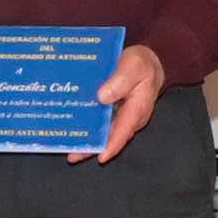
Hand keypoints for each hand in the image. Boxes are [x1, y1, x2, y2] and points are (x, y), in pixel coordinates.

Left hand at [82, 41, 164, 162]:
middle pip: (110, 137)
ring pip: (103, 132)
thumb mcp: (135, 66)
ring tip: (69, 148)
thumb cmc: (143, 63)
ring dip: (88, 139)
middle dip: (92, 148)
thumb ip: (121, 81)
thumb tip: (102, 97)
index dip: (112, 146)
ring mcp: (120, 115)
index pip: (124, 131)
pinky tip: (72, 128)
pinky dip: (88, 126)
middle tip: (73, 156)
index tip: (100, 157)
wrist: (148, 60)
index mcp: (137, 109)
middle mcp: (128, 117)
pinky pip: (100, 122)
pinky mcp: (112, 110)